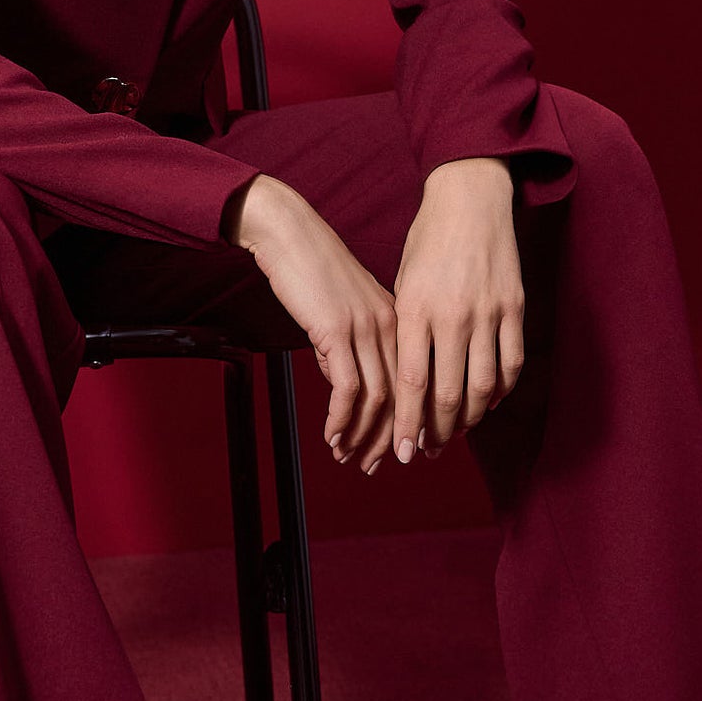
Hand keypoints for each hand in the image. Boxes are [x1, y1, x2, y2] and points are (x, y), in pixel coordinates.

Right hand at [224, 175, 399, 471]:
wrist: (288, 233)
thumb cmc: (309, 268)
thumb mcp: (339, 310)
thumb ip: (348, 345)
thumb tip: (344, 385)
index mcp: (397, 319)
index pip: (413, 382)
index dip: (406, 422)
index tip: (396, 450)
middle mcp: (389, 326)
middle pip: (401, 397)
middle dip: (389, 438)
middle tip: (375, 467)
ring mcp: (365, 328)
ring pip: (377, 398)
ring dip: (362, 435)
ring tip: (348, 457)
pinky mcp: (337, 331)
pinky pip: (347, 389)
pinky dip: (341, 420)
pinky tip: (331, 436)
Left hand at [391, 159, 523, 464]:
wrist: (470, 198)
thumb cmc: (428, 242)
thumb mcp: (402, 283)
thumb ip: (406, 331)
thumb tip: (404, 383)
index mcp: (416, 308)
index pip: (412, 382)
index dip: (408, 424)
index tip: (401, 453)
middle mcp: (453, 314)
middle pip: (447, 393)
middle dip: (435, 432)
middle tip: (426, 451)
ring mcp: (488, 312)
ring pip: (482, 386)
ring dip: (467, 419)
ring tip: (453, 434)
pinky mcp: (514, 308)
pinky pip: (510, 363)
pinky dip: (499, 391)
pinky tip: (485, 403)